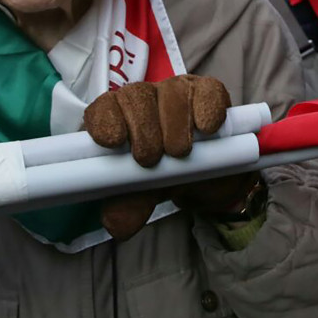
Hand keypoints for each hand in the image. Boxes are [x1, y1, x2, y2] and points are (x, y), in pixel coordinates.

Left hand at [85, 75, 248, 239]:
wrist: (213, 180)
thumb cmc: (171, 177)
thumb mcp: (149, 195)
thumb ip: (131, 205)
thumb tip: (115, 225)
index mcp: (121, 118)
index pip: (104, 107)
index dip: (105, 119)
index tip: (112, 141)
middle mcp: (147, 98)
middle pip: (136, 96)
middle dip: (143, 131)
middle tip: (151, 160)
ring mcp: (178, 91)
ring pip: (171, 91)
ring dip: (175, 126)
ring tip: (179, 153)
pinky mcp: (209, 92)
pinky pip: (208, 91)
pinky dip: (206, 110)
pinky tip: (207, 130)